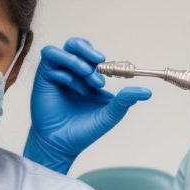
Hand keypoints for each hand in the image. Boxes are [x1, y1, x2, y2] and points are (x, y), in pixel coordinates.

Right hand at [23, 37, 151, 173]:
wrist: (63, 144)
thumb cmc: (84, 130)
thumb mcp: (110, 113)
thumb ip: (126, 99)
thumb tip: (147, 92)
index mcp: (86, 78)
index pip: (91, 55)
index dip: (98, 58)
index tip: (106, 69)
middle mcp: (70, 73)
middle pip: (74, 45)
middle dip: (86, 48)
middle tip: (98, 60)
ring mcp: (56, 75)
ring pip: (59, 51)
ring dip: (75, 58)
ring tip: (85, 73)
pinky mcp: (42, 79)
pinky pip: (50, 61)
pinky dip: (63, 70)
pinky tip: (72, 85)